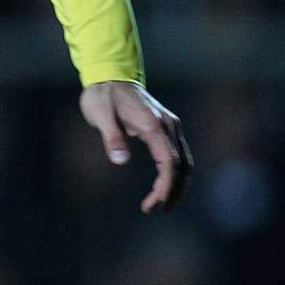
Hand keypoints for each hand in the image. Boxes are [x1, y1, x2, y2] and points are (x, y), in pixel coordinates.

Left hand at [80, 81, 192, 213]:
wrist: (110, 74)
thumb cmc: (103, 95)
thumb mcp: (100, 114)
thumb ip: (111, 137)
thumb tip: (121, 160)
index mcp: (154, 125)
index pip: (170, 162)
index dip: (166, 186)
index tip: (155, 204)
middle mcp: (168, 126)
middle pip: (182, 165)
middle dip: (172, 191)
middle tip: (153, 209)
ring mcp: (170, 125)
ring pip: (184, 162)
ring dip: (176, 185)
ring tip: (159, 205)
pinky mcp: (166, 127)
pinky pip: (178, 155)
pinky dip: (174, 174)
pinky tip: (163, 187)